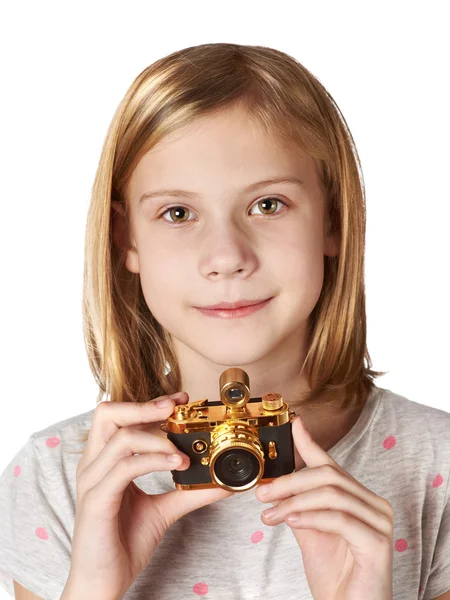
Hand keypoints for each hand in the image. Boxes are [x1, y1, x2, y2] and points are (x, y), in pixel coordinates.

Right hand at [67, 392, 232, 599]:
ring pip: (121, 438)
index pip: (121, 416)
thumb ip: (189, 492)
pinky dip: (153, 460)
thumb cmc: (125, 542)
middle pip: (108, 413)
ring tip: (184, 451)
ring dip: (157, 437)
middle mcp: (93, 464)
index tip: (180, 399)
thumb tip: (223, 481)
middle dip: (144, 406)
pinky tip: (176, 464)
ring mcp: (92, 481)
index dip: (150, 403)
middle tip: (175, 408)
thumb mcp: (163, 510)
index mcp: (105, 460)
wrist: (104, 582)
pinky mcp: (96, 501)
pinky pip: (124, 468)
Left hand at [255, 415, 393, 599]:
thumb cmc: (333, 572)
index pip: (331, 464)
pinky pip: (339, 518)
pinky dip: (310, 516)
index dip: (310, 443)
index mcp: (358, 497)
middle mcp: (373, 504)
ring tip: (271, 513)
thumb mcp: (309, 530)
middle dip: (290, 481)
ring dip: (294, 501)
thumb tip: (277, 480)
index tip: (293, 424)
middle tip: (262, 493)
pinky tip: (291, 521)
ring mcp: (380, 522)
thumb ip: (298, 503)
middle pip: (328, 475)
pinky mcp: (378, 542)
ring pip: (331, 494)